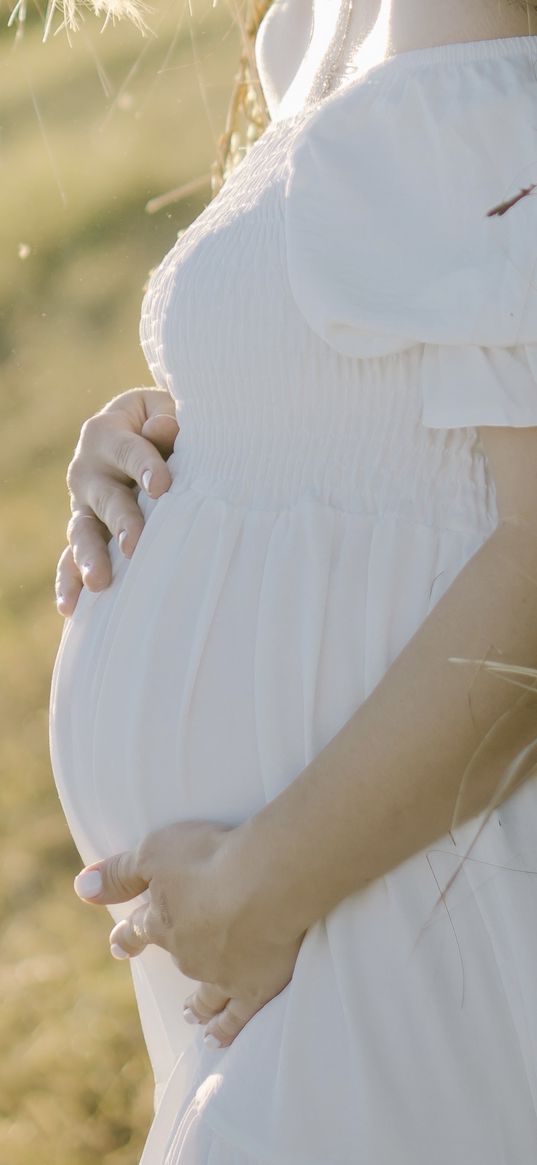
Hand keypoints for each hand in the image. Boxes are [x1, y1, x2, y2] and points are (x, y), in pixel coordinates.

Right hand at [56, 387, 178, 616]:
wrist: (135, 430)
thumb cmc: (161, 422)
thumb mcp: (163, 410)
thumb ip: (167, 420)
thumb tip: (165, 429)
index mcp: (107, 432)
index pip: (130, 451)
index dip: (147, 466)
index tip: (163, 487)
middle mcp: (88, 469)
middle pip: (107, 498)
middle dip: (122, 521)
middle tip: (136, 545)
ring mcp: (84, 504)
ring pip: (83, 532)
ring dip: (90, 557)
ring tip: (99, 583)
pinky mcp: (85, 530)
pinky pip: (71, 558)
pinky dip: (68, 581)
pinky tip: (70, 608)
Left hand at [73, 820, 304, 1047]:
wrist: (266, 883)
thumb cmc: (210, 860)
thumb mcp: (155, 852)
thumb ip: (120, 872)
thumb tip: (80, 888)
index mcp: (163, 922)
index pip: (140, 930)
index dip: (129, 936)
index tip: (119, 946)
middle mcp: (187, 954)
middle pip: (175, 960)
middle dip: (172, 962)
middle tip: (160, 962)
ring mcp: (221, 976)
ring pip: (204, 997)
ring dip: (196, 1006)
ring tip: (190, 1014)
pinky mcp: (255, 988)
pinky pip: (237, 1017)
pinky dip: (226, 1029)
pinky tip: (218, 1038)